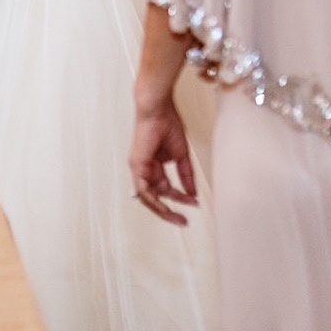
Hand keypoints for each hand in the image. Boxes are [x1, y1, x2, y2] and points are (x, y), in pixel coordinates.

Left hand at [128, 101, 197, 225]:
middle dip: (170, 210)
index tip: (194, 204)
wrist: (158, 109)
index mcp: (154, 165)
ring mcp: (139, 167)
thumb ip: (186, 175)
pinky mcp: (137, 165)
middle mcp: (145, 168)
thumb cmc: (167, 123)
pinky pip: (142, 189)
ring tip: (176, 217)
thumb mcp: (181, 155)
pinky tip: (164, 207)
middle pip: (156, 196)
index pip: (166, 188)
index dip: (180, 198)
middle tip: (183, 220)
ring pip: (147, 197)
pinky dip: (153, 200)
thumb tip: (192, 192)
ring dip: (162, 209)